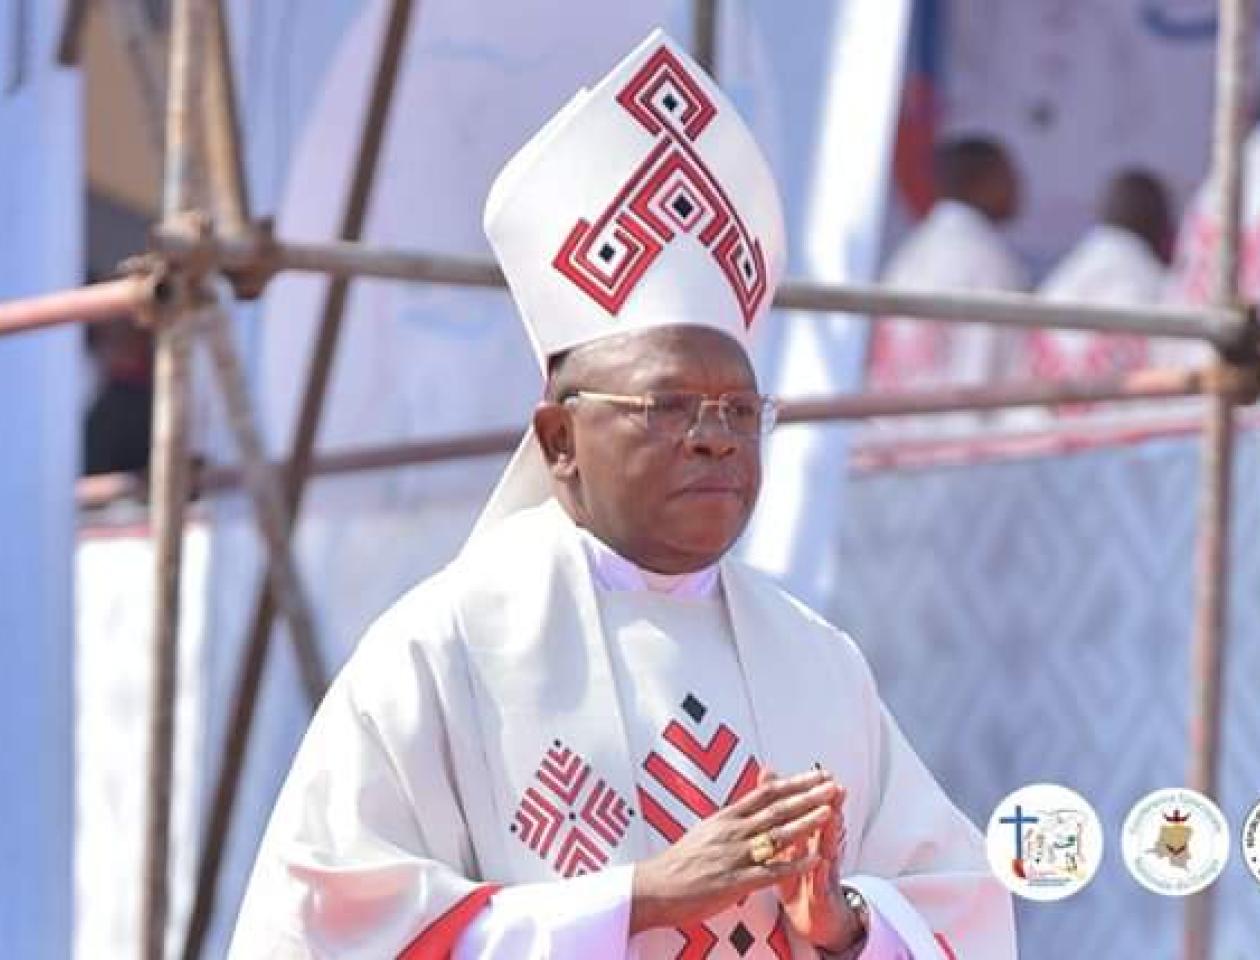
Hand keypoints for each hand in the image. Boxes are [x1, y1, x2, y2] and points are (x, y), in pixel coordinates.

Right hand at [630, 768, 840, 934]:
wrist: (654, 887)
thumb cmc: (678, 863)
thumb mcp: (705, 831)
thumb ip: (730, 818)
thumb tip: (747, 805)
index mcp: (726, 818)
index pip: (766, 794)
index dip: (794, 783)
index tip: (815, 775)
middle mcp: (733, 832)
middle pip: (777, 809)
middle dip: (808, 796)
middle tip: (832, 785)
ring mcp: (735, 856)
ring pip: (778, 835)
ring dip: (806, 823)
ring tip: (829, 811)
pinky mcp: (735, 882)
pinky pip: (772, 872)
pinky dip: (795, 865)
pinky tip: (814, 859)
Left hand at [772, 770, 863, 953]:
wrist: (814, 921)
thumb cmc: (798, 883)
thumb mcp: (788, 850)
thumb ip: (782, 820)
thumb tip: (769, 787)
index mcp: (807, 840)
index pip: (807, 812)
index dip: (810, 794)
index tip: (812, 773)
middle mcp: (818, 853)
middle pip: (824, 825)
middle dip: (827, 805)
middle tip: (833, 787)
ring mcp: (823, 874)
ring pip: (827, 850)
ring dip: (830, 832)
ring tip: (833, 815)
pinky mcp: (823, 897)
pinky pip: (821, 884)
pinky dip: (821, 873)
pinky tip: (821, 863)